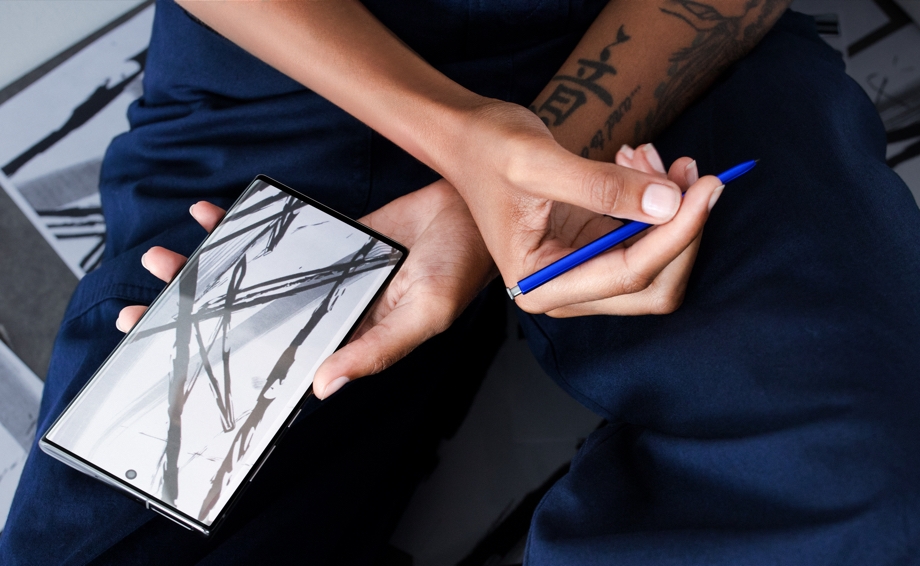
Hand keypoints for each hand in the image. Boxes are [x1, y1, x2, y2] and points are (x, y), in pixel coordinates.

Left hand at [116, 180, 495, 398]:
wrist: (471, 213)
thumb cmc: (458, 270)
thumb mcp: (422, 316)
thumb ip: (375, 350)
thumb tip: (322, 386)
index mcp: (346, 337)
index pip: (275, 358)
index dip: (226, 362)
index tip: (173, 364)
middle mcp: (327, 310)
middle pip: (252, 318)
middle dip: (196, 316)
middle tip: (140, 314)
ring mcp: (322, 273)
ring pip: (254, 276)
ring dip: (206, 268)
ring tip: (161, 260)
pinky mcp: (325, 239)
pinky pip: (274, 235)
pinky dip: (240, 224)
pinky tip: (209, 214)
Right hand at [443, 101, 723, 316]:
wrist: (468, 138)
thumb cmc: (488, 151)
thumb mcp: (539, 164)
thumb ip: (602, 188)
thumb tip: (669, 204)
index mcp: (540, 285)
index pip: (629, 275)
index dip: (677, 234)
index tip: (707, 188)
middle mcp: (564, 288)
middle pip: (655, 285)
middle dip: (682, 230)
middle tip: (693, 173)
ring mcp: (582, 269)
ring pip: (658, 260)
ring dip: (672, 208)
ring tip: (649, 153)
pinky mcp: (595, 245)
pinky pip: (646, 234)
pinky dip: (657, 197)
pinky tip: (637, 159)